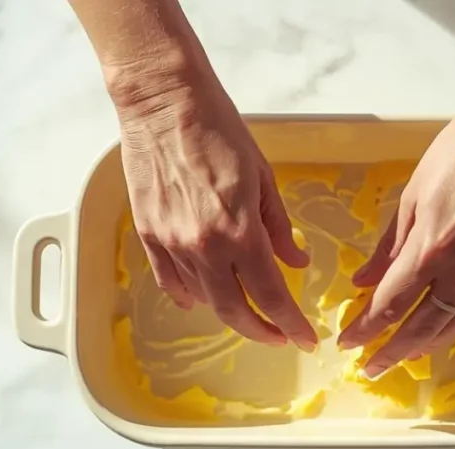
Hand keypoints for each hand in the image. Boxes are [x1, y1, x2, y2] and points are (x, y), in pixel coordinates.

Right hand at [114, 69, 317, 350]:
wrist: (164, 103)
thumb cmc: (219, 130)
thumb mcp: (263, 177)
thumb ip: (279, 227)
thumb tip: (296, 261)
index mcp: (240, 230)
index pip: (270, 294)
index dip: (291, 322)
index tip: (306, 338)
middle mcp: (204, 246)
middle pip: (234, 310)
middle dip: (262, 330)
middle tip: (280, 336)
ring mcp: (172, 243)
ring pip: (203, 299)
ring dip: (229, 312)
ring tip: (249, 313)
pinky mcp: (148, 234)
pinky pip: (170, 280)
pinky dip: (189, 296)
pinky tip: (202, 300)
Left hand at [337, 104, 454, 377]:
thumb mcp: (412, 197)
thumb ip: (389, 247)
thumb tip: (363, 280)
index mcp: (431, 249)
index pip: (391, 304)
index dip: (367, 329)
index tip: (348, 343)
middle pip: (421, 326)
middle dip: (392, 351)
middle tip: (370, 368)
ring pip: (452, 325)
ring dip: (424, 347)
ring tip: (401, 359)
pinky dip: (454, 328)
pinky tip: (440, 333)